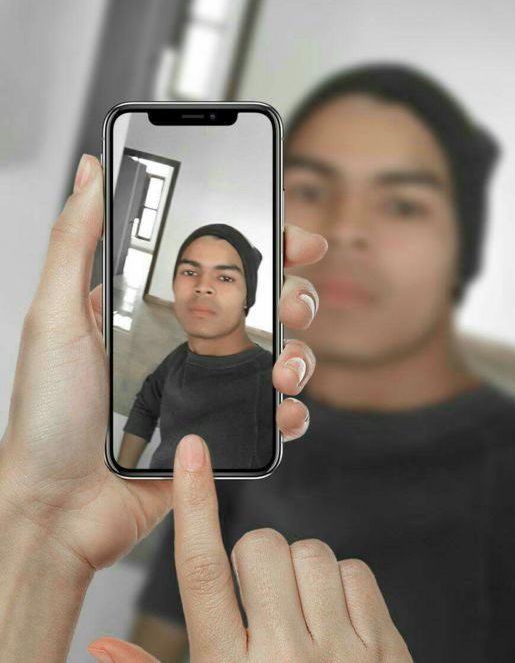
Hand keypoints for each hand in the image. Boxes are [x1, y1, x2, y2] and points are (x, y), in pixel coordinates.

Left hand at [0, 153, 326, 576]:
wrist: (58, 509)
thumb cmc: (48, 416)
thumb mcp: (54, 315)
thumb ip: (75, 239)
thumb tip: (91, 171)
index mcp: (151, 306)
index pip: (217, 261)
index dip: (260, 244)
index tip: (290, 236)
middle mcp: (185, 340)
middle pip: (262, 304)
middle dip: (294, 296)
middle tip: (293, 303)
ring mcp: (206, 386)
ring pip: (279, 354)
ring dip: (301, 353)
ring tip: (285, 368)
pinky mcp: (220, 430)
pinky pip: (272, 413)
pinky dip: (293, 409)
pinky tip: (284, 410)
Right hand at [88, 434, 412, 661]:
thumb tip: (98, 647)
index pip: (200, 572)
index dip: (193, 505)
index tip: (191, 453)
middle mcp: (284, 659)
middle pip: (261, 547)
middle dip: (257, 559)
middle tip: (261, 599)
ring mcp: (342, 655)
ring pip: (312, 553)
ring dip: (300, 572)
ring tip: (298, 616)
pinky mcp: (386, 651)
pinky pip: (355, 572)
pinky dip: (342, 585)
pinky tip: (333, 622)